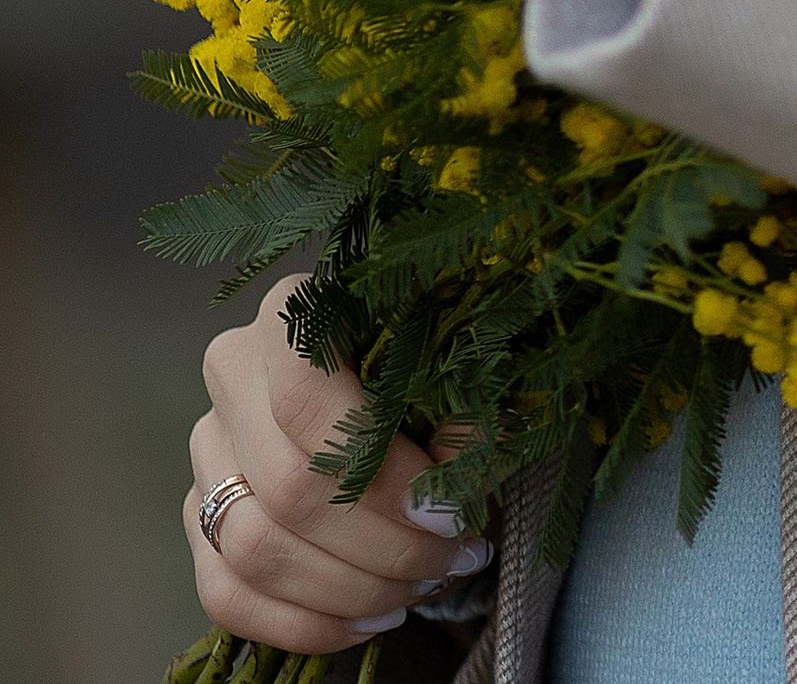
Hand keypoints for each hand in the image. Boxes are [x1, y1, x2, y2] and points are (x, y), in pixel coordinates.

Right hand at [188, 275, 484, 651]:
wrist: (377, 367)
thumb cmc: (425, 355)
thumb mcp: (453, 357)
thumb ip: (459, 411)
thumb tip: (447, 494)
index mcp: (291, 313)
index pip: (305, 403)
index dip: (379, 472)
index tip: (446, 513)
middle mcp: (233, 375)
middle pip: (287, 489)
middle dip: (380, 545)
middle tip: (451, 556)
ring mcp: (207, 450)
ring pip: (253, 549)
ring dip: (347, 590)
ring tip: (420, 588)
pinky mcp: (198, 515)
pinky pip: (226, 593)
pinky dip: (301, 623)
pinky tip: (368, 620)